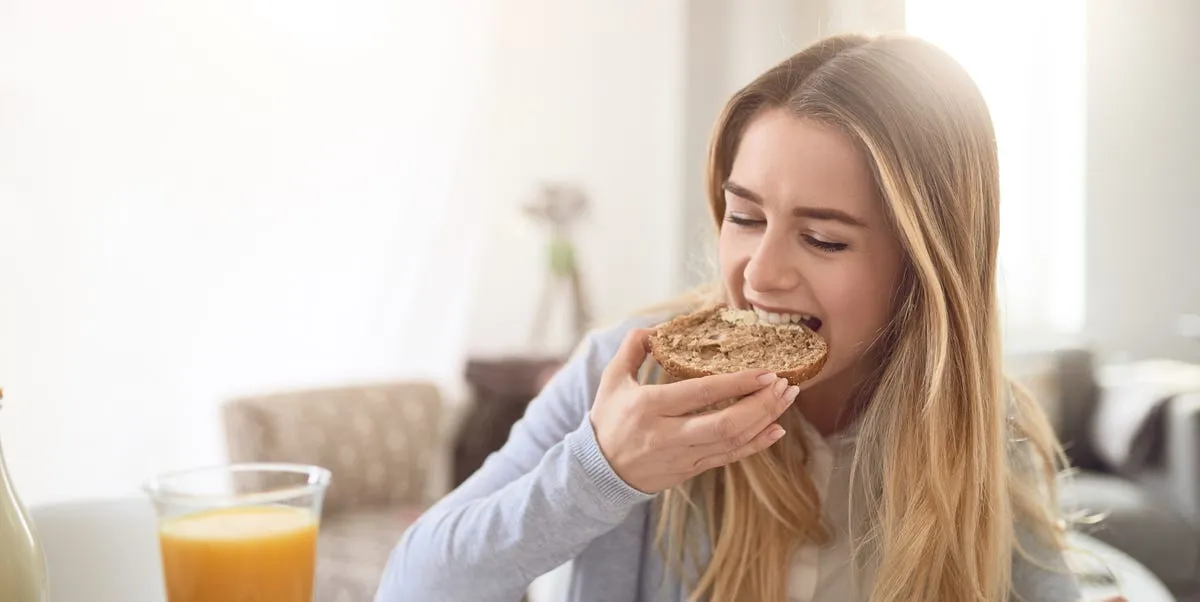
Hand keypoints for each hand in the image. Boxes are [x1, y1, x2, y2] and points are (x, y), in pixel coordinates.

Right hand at [589, 328, 798, 492]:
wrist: (599, 470)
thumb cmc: (608, 419)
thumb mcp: (612, 379)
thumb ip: (633, 348)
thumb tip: (659, 327)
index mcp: (649, 406)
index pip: (701, 393)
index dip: (737, 383)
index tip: (765, 371)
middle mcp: (667, 435)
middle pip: (725, 423)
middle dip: (761, 404)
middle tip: (785, 385)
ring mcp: (681, 457)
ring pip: (731, 441)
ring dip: (764, 420)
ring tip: (786, 399)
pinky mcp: (690, 471)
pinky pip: (729, 458)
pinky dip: (755, 445)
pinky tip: (775, 430)